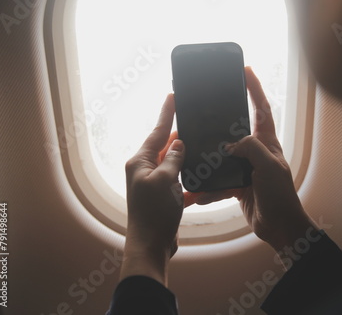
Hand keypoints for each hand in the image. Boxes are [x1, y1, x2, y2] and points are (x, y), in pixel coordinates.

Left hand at [120, 94, 184, 284]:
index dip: (167, 113)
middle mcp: (144, 169)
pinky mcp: (163, 195)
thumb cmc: (153, 213)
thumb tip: (178, 143)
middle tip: (194, 120)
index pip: (157, 131)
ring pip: (173, 162)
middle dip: (179, 135)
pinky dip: (189, 176)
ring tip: (200, 144)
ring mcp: (154, 183)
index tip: (172, 96)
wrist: (150, 245)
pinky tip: (201, 174)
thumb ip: (172, 159)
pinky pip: (178, 179)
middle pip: (164, 145)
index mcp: (140, 162)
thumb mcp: (164, 181)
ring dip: (186, 156)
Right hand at [194, 67, 318, 251]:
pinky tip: (196, 195)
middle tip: (204, 113)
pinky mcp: (238, 185)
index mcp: (267, 142)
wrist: (279, 226)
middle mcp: (256, 152)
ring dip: (209, 163)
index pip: (262, 109)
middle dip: (221, 122)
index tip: (245, 70)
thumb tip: (231, 143)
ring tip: (192, 160)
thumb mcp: (268, 166)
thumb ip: (251, 148)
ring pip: (223, 159)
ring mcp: (246, 168)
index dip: (255, 88)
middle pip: (236, 130)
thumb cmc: (280, 195)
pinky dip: (209, 190)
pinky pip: (219, 183)